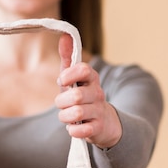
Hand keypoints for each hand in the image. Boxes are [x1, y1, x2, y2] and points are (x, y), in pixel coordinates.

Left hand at [55, 34, 121, 148]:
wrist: (105, 124)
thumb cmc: (84, 99)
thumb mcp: (75, 80)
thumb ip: (68, 60)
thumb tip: (64, 36)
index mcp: (92, 79)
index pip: (84, 69)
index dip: (70, 75)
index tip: (62, 81)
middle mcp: (98, 94)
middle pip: (76, 95)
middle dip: (62, 102)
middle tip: (62, 105)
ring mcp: (99, 111)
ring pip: (77, 113)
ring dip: (65, 117)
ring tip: (66, 117)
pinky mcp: (98, 129)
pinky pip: (81, 131)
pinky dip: (73, 131)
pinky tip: (74, 128)